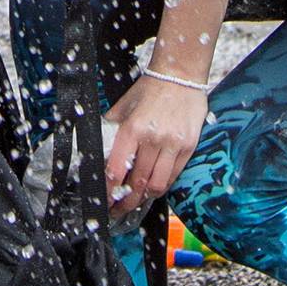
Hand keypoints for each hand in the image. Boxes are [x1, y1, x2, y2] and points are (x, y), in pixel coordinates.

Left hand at [106, 73, 208, 212]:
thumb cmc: (150, 89)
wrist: (181, 74)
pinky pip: (174, 175)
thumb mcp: (123, 107)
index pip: (116, 171)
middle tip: (118, 211)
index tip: (106, 200)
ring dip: (144, 199)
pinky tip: (154, 188)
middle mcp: (152, 138)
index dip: (109, 191)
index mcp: (132, 129)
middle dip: (125, 202)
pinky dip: (163, 186)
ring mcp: (172, 143)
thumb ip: (112, 130)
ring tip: (137, 202)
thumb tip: (98, 152)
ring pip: (156, 185)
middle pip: (136, 183)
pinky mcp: (188, 145)